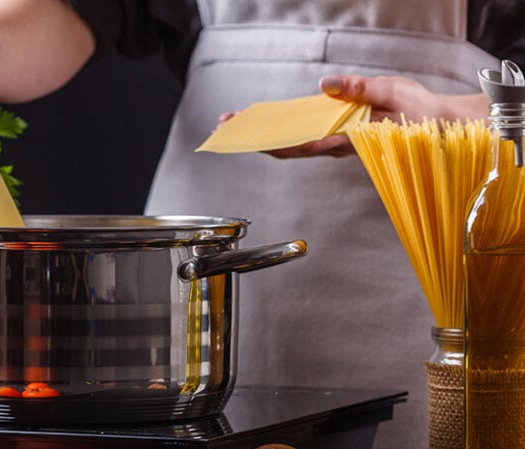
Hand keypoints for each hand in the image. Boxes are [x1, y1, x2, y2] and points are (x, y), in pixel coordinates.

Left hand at [218, 75, 487, 158]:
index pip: (300, 144)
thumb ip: (359, 88)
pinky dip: (286, 129)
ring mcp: (338, 142)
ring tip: (237, 123)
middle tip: (223, 127)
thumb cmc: (420, 112)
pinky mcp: (343, 135)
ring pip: (295, 142)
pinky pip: (307, 135)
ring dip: (266, 134)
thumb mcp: (392, 91)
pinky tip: (270, 122)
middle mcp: (337, 145)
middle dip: (255, 138)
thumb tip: (325, 85)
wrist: (442, 127)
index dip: (269, 142)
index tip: (243, 138)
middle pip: (289, 146)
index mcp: (347, 139)